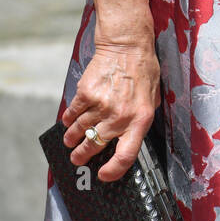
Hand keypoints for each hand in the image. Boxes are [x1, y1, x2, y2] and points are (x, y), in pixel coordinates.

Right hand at [61, 37, 161, 182]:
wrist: (127, 45)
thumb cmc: (143, 71)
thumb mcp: (151, 98)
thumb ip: (139, 120)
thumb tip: (127, 139)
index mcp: (140, 120)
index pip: (126, 155)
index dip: (113, 171)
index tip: (104, 175)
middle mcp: (119, 116)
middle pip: (95, 146)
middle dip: (83, 156)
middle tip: (77, 158)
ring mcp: (101, 105)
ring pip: (80, 132)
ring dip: (72, 139)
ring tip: (70, 142)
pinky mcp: (85, 93)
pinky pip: (73, 114)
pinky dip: (68, 120)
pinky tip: (68, 123)